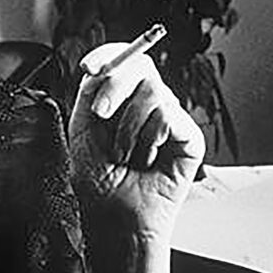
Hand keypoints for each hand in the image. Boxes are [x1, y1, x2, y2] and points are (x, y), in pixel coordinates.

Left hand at [69, 43, 204, 242]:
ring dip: (128, 127)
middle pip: (140, 65)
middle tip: (102, 114)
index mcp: (123, 98)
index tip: (88, 67)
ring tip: (124, 155)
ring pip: (153, 91)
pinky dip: (149, 138)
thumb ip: (90, 94)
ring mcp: (171, 118)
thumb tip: (99, 66)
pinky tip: (147, 159)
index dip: (108, 55)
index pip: (122, 59)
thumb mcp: (82, 129)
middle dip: (115, 85)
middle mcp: (149, 103)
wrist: (114, 217)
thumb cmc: (97, 180)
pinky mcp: (189, 136)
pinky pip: (168, 115)